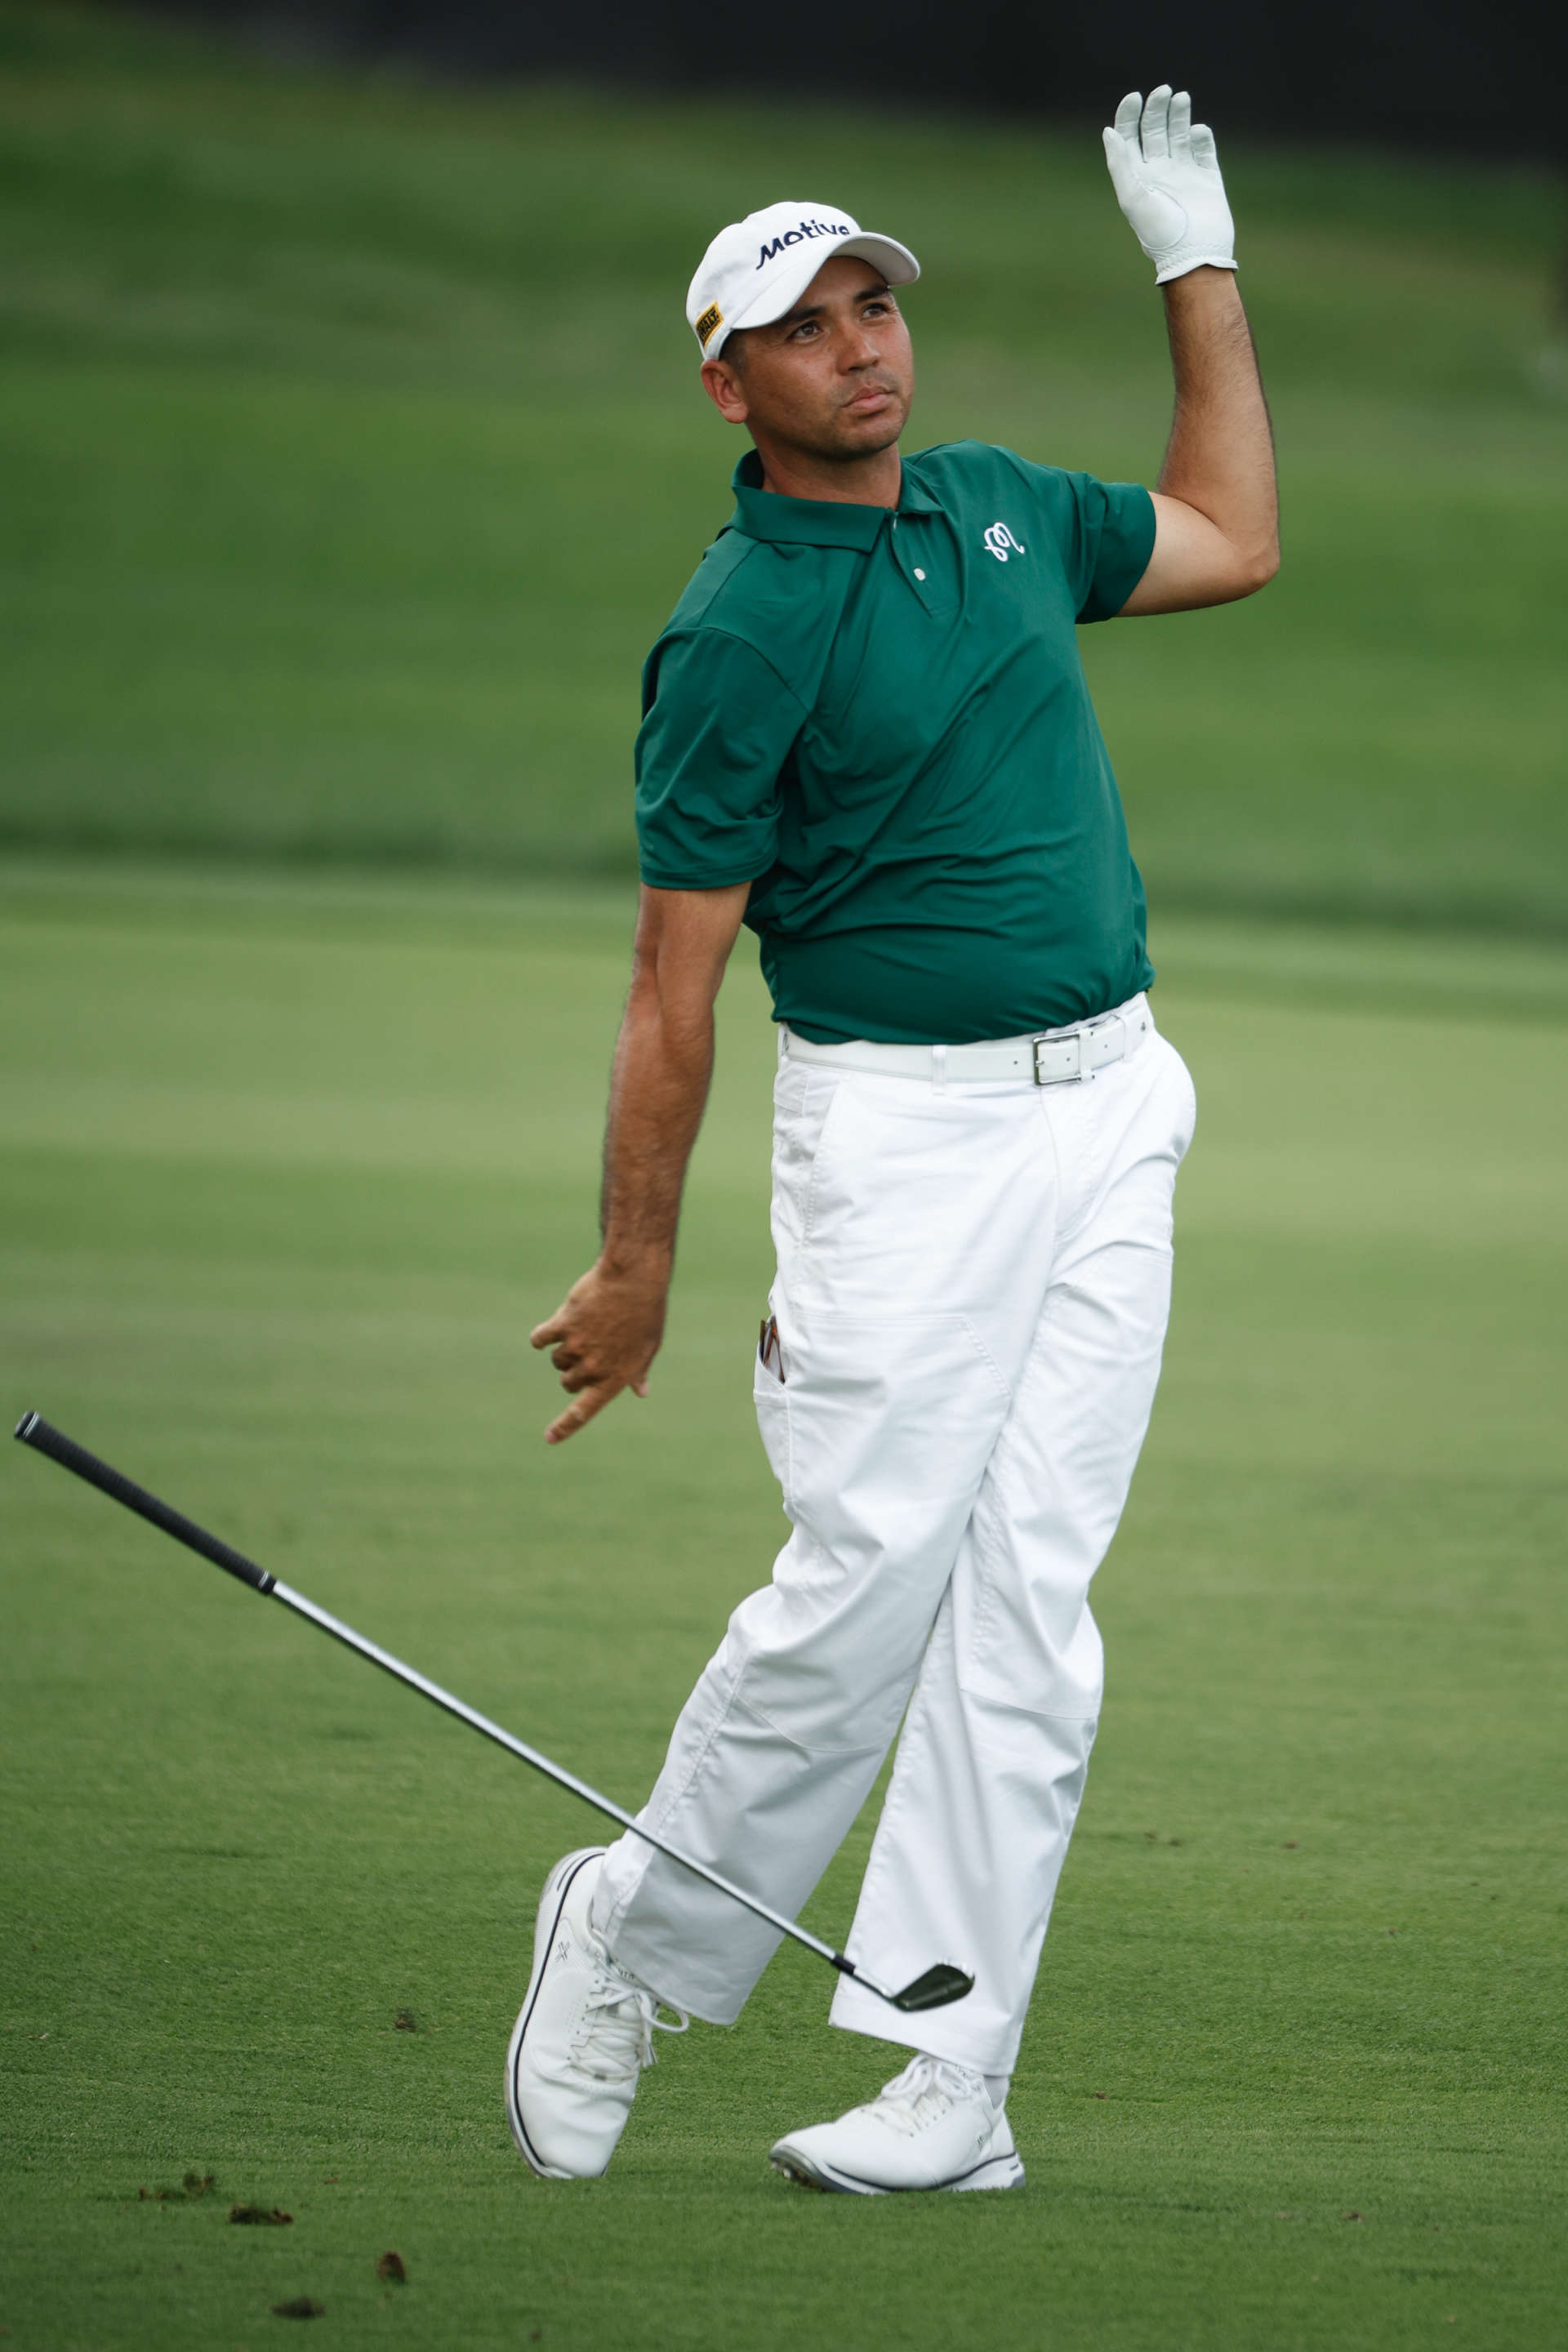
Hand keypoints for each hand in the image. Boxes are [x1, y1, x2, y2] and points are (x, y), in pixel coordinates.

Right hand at [530, 1256, 668, 1444]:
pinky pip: (540, 1339)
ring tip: (586, 1327)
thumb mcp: (649, 1347)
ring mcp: (576, 1347)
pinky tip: (553, 1325)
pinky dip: (542, 1336)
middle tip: (591, 1348)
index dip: (565, 1426)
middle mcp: (593, 1368)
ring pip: (557, 1360)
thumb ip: (638, 1372)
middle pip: (568, 1382)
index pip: (584, 1411)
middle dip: (574, 1371)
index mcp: (615, 1378)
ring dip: (564, 1348)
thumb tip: (641, 1392)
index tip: (549, 1438)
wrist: (634, 1279)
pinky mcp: (562, 1325)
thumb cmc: (646, 1313)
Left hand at [1102, 86, 1235, 283]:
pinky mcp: (1207, 178)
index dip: (1129, 115)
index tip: (1135, 97)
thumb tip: (1109, 131)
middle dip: (1157, 108)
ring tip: (1181, 97)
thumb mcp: (1132, 198)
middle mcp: (1159, 172)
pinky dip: (1200, 136)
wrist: (1194, 255)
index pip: (1129, 137)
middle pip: (1154, 130)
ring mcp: (1183, 173)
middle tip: (1163, 91)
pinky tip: (1197, 131)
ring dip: (1179, 114)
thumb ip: (1119, 164)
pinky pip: (1203, 149)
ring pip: (1179, 134)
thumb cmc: (1159, 232)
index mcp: (1137, 176)